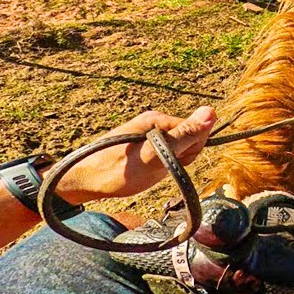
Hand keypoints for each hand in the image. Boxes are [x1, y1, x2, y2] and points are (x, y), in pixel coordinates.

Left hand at [50, 107, 215, 204]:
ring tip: (147, 172)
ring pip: (177, 151)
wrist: (82, 183)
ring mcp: (147, 135)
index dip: (189, 153)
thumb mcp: (155, 156)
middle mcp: (153, 123)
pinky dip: (159, 168)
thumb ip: (184, 135)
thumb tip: (211, 111)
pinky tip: (144, 173)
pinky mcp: (143, 146)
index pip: (196, 132)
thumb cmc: (118, 171)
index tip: (168, 164)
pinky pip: (164, 156)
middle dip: (179, 159)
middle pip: (188, 140)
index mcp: (157, 119)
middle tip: (156, 169)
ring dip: (169, 165)